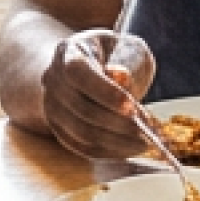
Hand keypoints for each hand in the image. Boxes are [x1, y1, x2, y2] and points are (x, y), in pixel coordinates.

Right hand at [41, 27, 155, 159]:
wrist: (92, 67)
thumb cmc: (116, 55)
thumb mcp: (128, 49)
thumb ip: (128, 62)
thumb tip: (122, 80)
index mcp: (69, 51)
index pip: (78, 73)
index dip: (103, 91)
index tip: (131, 106)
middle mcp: (53, 80)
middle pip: (81, 108)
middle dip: (118, 122)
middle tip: (147, 130)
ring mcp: (52, 107)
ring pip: (82, 133)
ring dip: (116, 141)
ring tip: (144, 142)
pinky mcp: (60, 130)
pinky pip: (83, 147)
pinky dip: (109, 151)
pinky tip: (131, 148)